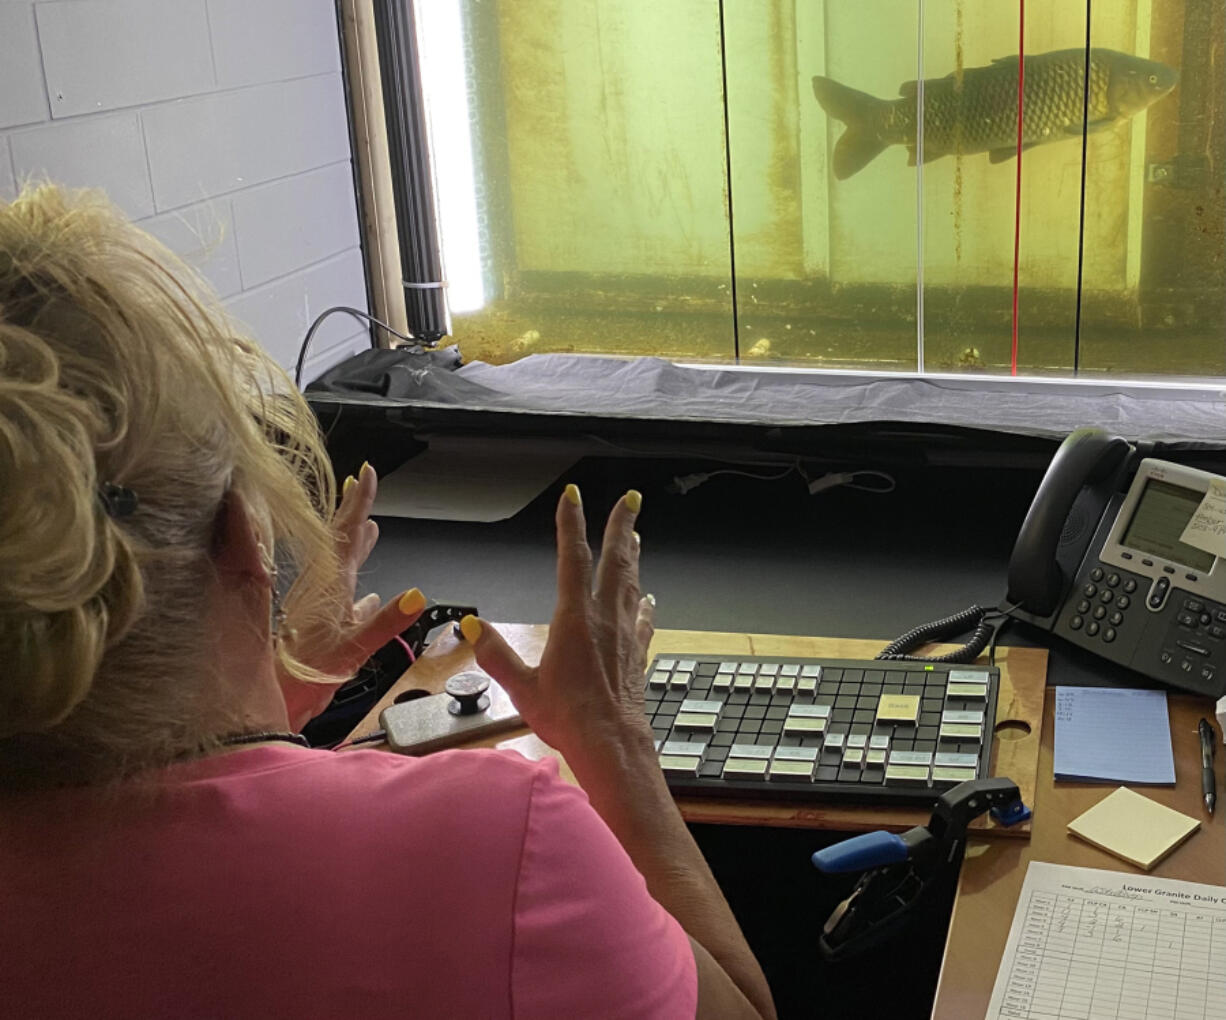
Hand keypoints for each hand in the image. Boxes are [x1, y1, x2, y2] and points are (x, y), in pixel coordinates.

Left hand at [277, 463, 426, 729]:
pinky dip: (349, 586)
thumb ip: (384, 624)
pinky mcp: (309, 627)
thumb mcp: (351, 652)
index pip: (345, 535)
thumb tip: (415, 596)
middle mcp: (317, 592)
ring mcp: (311, 608)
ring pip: (335, 568)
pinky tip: (363, 597)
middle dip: (353, 514)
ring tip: (367, 528)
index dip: (358, 503)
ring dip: (352, 546)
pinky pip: (334, 596)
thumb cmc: (300, 681)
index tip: (365, 473)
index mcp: (328, 589)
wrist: (263, 708)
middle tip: (362, 487)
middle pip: (338, 544)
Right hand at [460, 484, 654, 757]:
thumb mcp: (522, 687)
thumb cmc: (567, 719)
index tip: (572, 496)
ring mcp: (625, 635)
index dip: (571, 524)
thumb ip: (496, 654)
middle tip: (632, 499)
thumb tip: (473, 628)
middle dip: (622, 525)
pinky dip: (643, 605)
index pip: (572, 558)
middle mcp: (605, 619)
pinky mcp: (636, 655)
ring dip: (632, 557)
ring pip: (631, 584)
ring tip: (635, 537)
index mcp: (574, 619)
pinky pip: (642, 620)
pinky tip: (648, 601)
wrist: (611, 746)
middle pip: (615, 560)